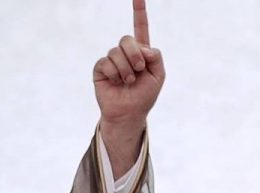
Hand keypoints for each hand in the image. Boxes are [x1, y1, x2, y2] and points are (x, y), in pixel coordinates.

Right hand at [93, 0, 163, 130]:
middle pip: (127, 39)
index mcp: (142, 52)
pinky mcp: (101, 68)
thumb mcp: (158, 75)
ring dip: (126, 69)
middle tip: (140, 69)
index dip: (139, 12)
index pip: (140, 28)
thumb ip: (155, 56)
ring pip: (116, 52)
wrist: (130, 112)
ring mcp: (112, 59)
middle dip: (135, 55)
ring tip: (129, 81)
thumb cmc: (145, 95)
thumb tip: (140, 46)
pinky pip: (106, 62)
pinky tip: (117, 82)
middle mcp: (126, 53)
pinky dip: (115, 74)